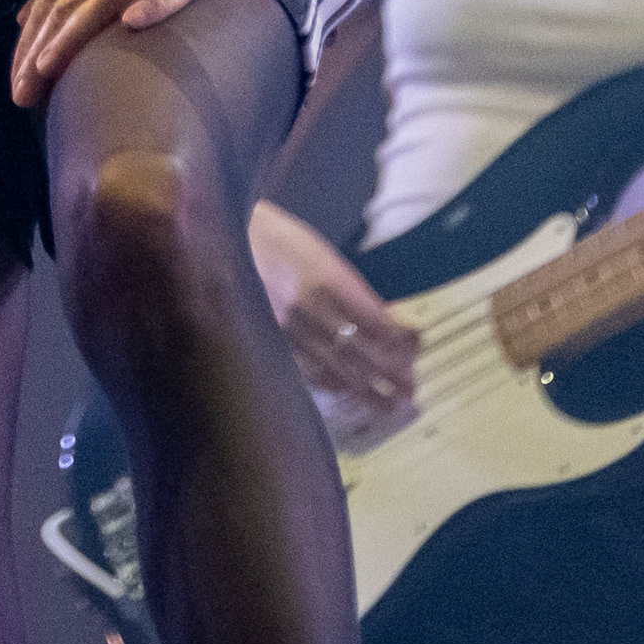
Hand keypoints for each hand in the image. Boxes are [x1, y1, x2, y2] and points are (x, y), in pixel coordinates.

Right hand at [251, 201, 416, 408]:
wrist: (226, 238)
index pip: (373, 319)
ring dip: (363, 387)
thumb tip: (383, 323)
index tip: (417, 345)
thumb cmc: (280, 239)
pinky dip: (328, 382)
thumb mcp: (321, 253)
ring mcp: (285, 327)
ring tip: (388, 404)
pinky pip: (303, 369)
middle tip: (410, 391)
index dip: (398, 338)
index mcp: (326, 278)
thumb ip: (349, 289)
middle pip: (357, 349)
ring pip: (332, 366)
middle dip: (387, 373)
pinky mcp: (267, 339)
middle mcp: (308, 306)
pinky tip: (345, 392)